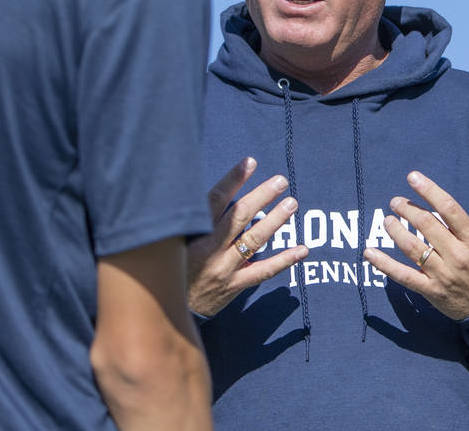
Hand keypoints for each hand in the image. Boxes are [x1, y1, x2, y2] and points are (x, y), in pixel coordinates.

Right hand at [187, 157, 307, 316]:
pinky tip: (303, 249)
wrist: (165, 306)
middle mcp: (210, 249)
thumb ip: (197, 216)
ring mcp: (223, 268)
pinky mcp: (234, 285)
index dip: (233, 179)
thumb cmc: (174, 262)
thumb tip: (221, 189)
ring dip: (275, 220)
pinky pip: (263, 271)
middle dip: (261, 196)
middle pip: (239, 217)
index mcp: (194, 232)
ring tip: (292, 203)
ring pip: (253, 240)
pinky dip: (285, 260)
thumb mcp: (177, 238)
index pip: (215, 200)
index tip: (250, 162)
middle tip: (281, 180)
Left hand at [363, 170, 468, 319]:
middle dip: (407, 210)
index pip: (449, 209)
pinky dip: (384, 265)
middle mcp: (457, 255)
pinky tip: (369, 253)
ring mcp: (442, 274)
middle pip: (427, 226)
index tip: (413, 177)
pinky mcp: (431, 291)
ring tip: (387, 220)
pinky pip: (404, 277)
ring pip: (413, 248)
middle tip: (395, 201)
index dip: (429, 191)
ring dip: (396, 231)